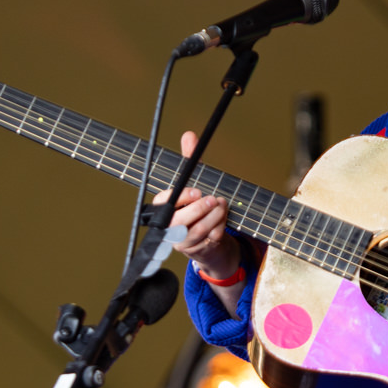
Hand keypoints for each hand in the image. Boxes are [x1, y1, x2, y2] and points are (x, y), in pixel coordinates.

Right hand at [153, 131, 239, 279]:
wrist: (207, 235)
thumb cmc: (196, 206)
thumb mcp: (194, 181)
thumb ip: (189, 160)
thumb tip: (189, 136)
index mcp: (163, 209)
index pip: (163, 203)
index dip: (179, 197)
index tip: (196, 192)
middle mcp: (169, 227)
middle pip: (179, 221)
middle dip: (198, 209)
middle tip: (213, 199)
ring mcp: (182, 241)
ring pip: (196, 231)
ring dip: (213, 217)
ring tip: (222, 205)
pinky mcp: (197, 250)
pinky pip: (208, 241)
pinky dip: (219, 229)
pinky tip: (224, 219)